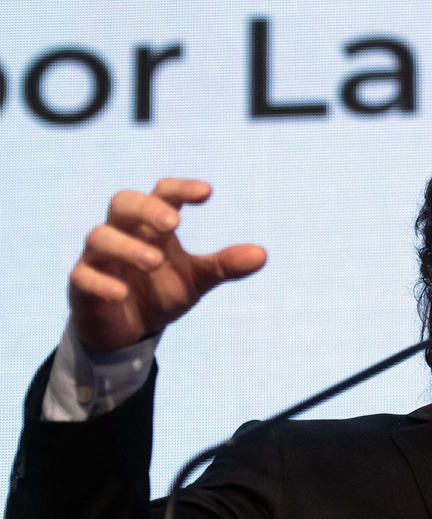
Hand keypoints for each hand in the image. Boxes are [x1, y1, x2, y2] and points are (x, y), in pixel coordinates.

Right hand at [69, 179, 266, 351]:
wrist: (128, 329)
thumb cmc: (160, 291)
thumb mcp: (197, 279)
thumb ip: (224, 265)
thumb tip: (262, 255)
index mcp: (151, 225)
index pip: (161, 193)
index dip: (181, 189)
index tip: (207, 192)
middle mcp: (122, 233)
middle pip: (122, 202)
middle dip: (147, 208)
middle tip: (174, 223)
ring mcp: (99, 258)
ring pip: (101, 237)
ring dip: (128, 247)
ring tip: (156, 261)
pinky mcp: (82, 284)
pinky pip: (84, 276)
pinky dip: (102, 282)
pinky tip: (122, 293)